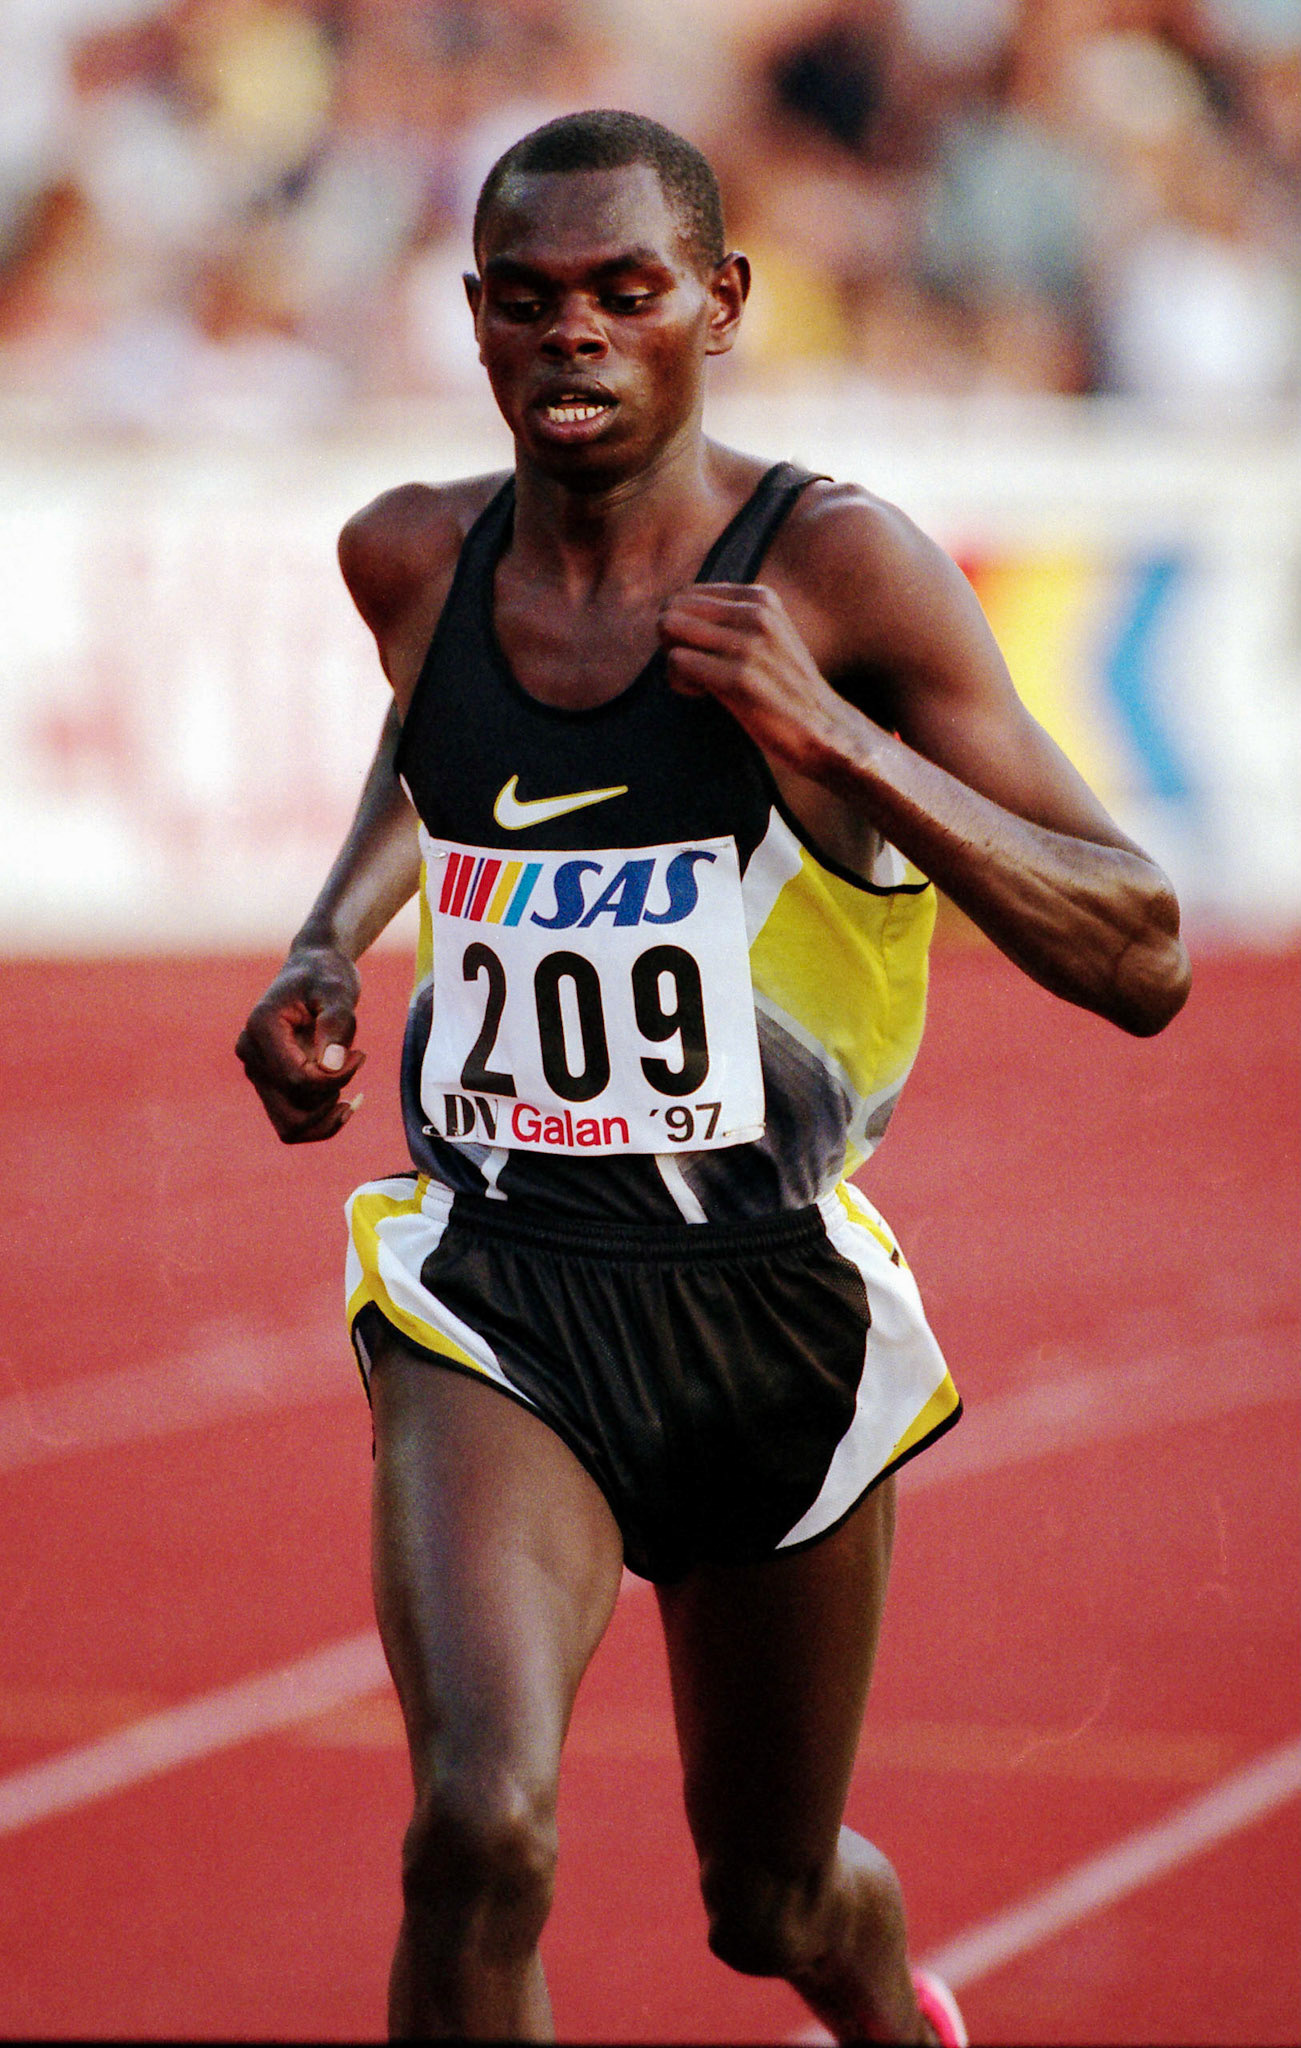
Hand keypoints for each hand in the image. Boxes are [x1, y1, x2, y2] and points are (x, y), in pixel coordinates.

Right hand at [236, 946, 364, 1143]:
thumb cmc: (327, 976)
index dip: (334, 1079)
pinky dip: (322, 1123)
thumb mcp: (338, 991)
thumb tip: (330, 1066)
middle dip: (330, 1101)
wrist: (314, 970)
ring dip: (326, 1117)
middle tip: (354, 1065)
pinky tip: (348, 1101)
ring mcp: (257, 1073)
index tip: (361, 1055)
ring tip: (350, 1085)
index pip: (296, 1079)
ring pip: (290, 1127)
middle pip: (290, 1113)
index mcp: (261, 1029)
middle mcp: (251, 1055)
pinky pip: (292, 1124)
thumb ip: (335, 1023)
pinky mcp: (270, 1083)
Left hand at [658, 583, 853, 776]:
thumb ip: (728, 617)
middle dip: (672, 640)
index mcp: (761, 597)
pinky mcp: (741, 678)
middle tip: (693, 667)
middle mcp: (756, 613)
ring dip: (674, 661)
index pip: (686, 594)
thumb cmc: (782, 686)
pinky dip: (680, 682)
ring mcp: (750, 644)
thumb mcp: (764, 635)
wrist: (822, 726)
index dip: (683, 626)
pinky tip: (703, 694)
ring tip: (699, 680)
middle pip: (672, 608)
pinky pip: (677, 662)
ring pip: (669, 629)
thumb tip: (668, 611)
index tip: (703, 651)